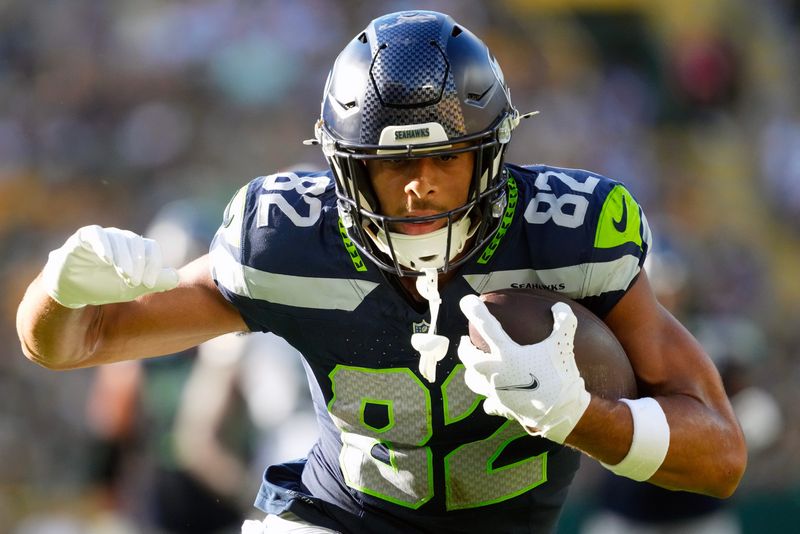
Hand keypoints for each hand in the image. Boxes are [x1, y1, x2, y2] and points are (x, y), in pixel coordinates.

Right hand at [42, 225, 179, 307]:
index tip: (149, 284)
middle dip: (139, 263)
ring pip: (118, 239)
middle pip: (137, 243)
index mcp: (135, 248)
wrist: (73, 293)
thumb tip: (176, 278)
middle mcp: (120, 239)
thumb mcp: (133, 288)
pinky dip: (103, 245)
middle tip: (136, 282)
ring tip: (125, 276)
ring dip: (124, 258)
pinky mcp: (83, 238)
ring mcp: (102, 237)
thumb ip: (156, 282)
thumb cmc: (105, 288)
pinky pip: (95, 234)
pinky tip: (107, 259)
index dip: (153, 265)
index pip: (151, 248)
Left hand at [457, 294, 590, 442]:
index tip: (467, 301)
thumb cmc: (560, 376)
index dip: (475, 310)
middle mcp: (494, 372)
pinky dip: (489, 399)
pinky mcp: (501, 407)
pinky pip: (488, 403)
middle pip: (468, 357)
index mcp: (507, 354)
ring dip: (471, 371)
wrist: (562, 412)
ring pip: (472, 380)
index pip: (486, 326)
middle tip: (465, 341)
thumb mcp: (563, 345)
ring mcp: (495, 391)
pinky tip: (492, 397)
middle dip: (464, 347)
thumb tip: (560, 306)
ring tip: (474, 366)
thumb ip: (563, 322)